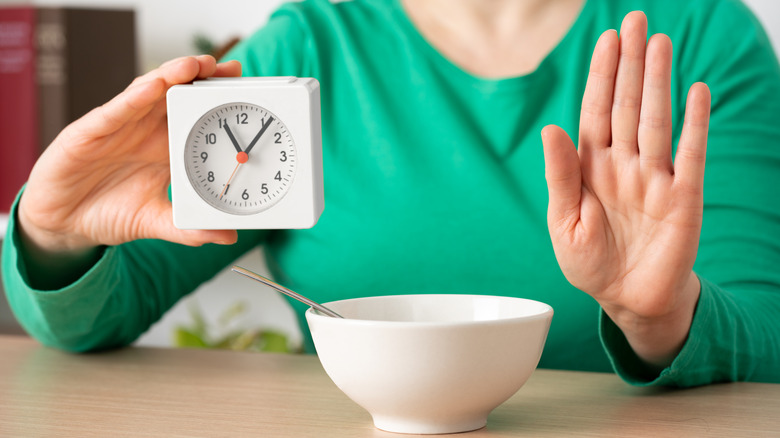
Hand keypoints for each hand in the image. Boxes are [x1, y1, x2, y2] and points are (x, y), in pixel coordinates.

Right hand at [18, 56, 241, 270]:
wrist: (63, 225)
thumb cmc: (109, 213)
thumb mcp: (155, 222)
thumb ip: (189, 229)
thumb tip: (229, 237)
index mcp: (165, 147)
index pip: (195, 116)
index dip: (216, 101)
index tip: (244, 88)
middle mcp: (144, 131)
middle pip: (176, 95)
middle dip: (201, 78)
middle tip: (229, 68)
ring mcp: (117, 128)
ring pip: (147, 93)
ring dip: (172, 76)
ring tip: (196, 65)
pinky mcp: (88, 133)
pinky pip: (114, 111)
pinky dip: (133, 98)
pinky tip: (153, 86)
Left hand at [541, 12, 710, 367]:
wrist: (626, 300)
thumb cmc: (590, 263)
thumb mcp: (564, 223)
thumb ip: (560, 176)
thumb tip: (551, 128)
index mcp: (591, 169)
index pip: (595, 112)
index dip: (600, 77)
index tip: (605, 40)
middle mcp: (623, 165)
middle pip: (627, 107)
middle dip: (629, 66)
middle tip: (635, 21)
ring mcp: (654, 179)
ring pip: (656, 122)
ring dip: (658, 83)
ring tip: (658, 44)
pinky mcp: (683, 198)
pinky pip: (690, 156)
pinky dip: (694, 124)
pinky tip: (696, 92)